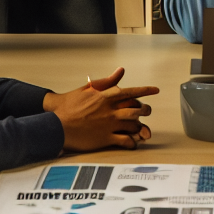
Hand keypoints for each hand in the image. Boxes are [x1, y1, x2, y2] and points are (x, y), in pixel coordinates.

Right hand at [43, 67, 158, 150]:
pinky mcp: (104, 139)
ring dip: (140, 127)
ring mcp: (108, 125)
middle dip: (145, 110)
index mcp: (107, 96)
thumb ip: (108, 81)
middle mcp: (110, 110)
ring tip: (144, 128)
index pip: (132, 92)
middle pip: (136, 109)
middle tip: (147, 111)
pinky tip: (133, 143)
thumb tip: (121, 70)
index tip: (156, 90)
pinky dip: (131, 142)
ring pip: (132, 125)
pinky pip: (123, 141)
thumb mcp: (89, 88)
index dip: (146, 91)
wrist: (56, 124)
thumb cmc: (70, 104)